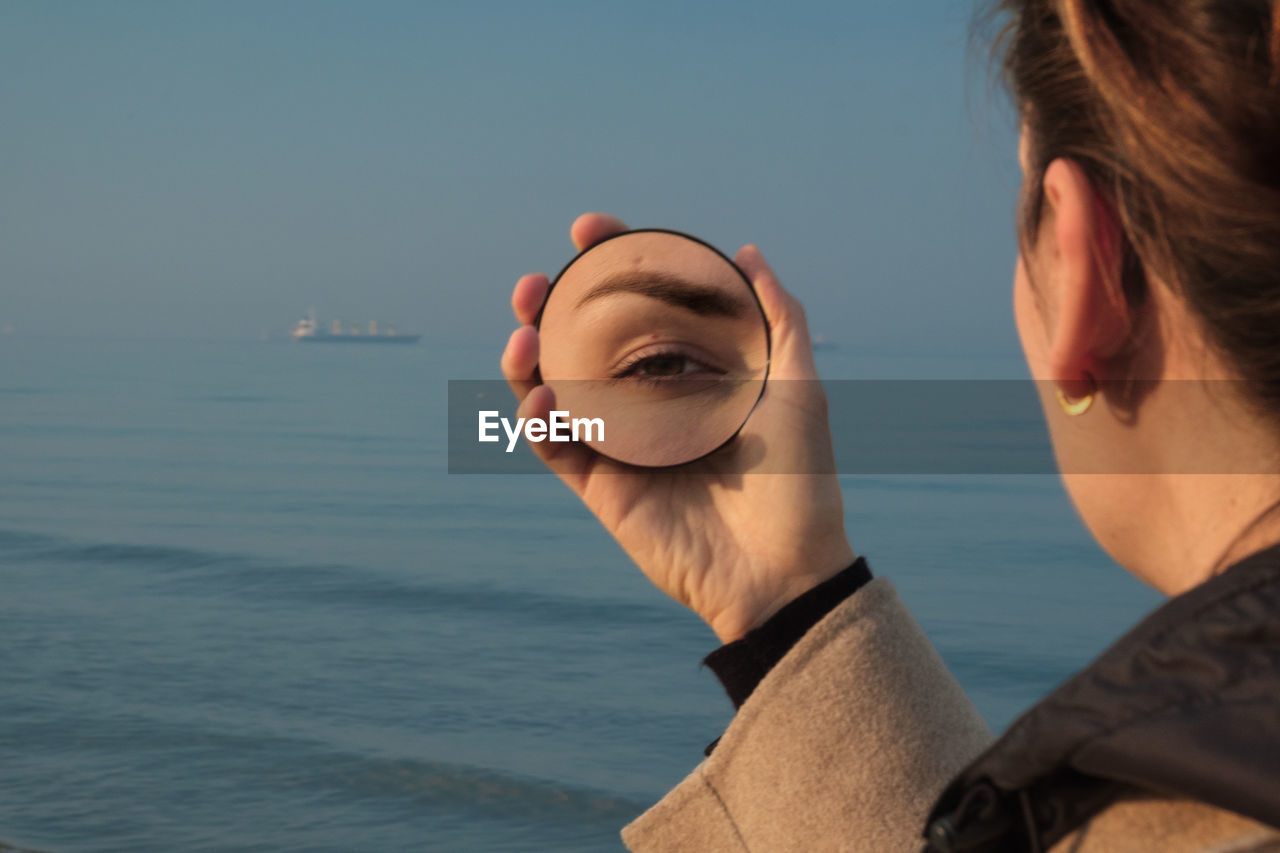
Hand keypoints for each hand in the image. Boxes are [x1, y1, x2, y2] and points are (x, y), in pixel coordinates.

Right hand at [502, 213, 855, 641]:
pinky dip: (539, 417)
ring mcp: (620, 445)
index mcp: (687, 374)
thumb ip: (780, 318)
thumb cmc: (800, 481)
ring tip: (526, 330)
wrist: (785, 571)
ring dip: (528, 357)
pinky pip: (556, 446)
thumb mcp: (798, 387)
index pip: (636, 308)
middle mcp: (647, 403)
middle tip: (536, 283)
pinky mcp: (602, 489)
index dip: (607, 266)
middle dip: (550, 308)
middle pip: (581, 345)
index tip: (589, 229)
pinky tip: (544, 392)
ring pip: (554, 391)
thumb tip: (747, 251)